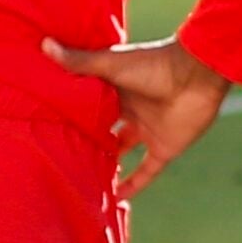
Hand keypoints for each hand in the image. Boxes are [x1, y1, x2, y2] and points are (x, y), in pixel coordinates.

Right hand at [46, 35, 230, 200]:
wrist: (198, 75)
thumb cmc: (154, 64)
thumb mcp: (111, 64)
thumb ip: (80, 61)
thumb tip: (44, 44)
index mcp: (117, 89)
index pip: (90, 105)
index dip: (72, 115)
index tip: (47, 126)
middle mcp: (131, 111)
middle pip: (104, 129)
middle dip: (87, 140)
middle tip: (59, 156)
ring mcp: (148, 130)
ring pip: (123, 151)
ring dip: (108, 163)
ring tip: (81, 178)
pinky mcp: (165, 147)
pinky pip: (147, 171)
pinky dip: (134, 184)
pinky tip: (116, 198)